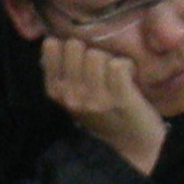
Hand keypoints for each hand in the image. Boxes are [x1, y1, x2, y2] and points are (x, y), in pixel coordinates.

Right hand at [42, 35, 164, 177]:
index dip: (69, 45)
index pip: (52, 45)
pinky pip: (118, 64)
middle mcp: (71, 95)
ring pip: (97, 54)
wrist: (130, 145)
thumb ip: (60, 70)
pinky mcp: (119, 99)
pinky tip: (129, 77)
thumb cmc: (101, 114)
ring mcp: (94, 98)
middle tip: (101, 67)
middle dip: (90, 50)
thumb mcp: (71, 95)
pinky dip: (127, 66)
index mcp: (55, 90)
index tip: (81, 59)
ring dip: (110, 59)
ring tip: (116, 74)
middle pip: (76, 45)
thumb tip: (54, 38)